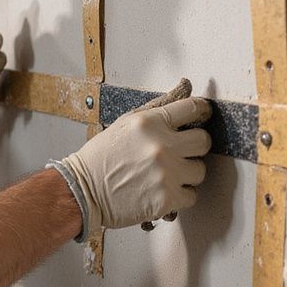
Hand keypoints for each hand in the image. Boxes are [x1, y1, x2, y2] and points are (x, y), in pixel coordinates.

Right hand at [49, 81, 212, 240]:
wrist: (82, 191)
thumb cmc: (100, 158)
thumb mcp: (124, 124)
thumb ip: (157, 109)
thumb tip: (184, 87)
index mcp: (149, 123)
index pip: (192, 108)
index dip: (201, 112)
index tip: (203, 115)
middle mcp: (161, 146)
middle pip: (204, 141)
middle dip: (195, 146)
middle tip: (182, 151)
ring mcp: (166, 174)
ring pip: (199, 170)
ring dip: (186, 174)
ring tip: (165, 175)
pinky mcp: (167, 199)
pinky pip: (191, 196)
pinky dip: (179, 196)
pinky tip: (161, 191)